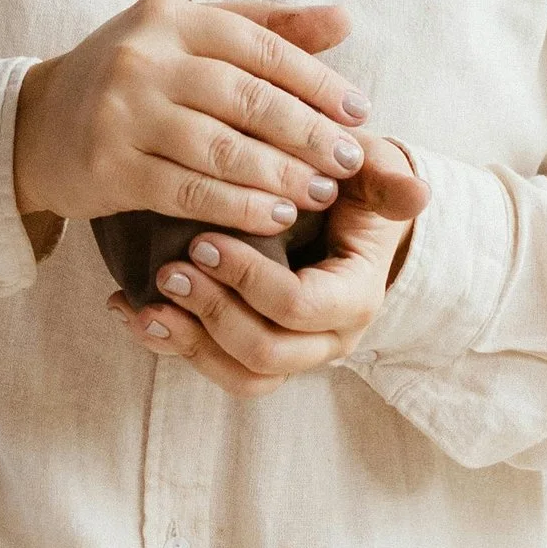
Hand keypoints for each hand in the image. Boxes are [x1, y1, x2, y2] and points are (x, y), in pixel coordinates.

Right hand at [11, 0, 367, 242]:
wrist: (34, 126)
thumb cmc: (130, 80)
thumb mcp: (187, 38)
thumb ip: (264, 30)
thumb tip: (344, 20)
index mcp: (171, 18)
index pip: (261, 47)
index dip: (317, 81)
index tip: (358, 112)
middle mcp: (143, 58)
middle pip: (246, 98)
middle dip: (307, 133)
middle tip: (349, 161)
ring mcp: (121, 113)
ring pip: (221, 149)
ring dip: (280, 176)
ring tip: (320, 193)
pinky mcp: (107, 167)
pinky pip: (188, 191)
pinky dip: (238, 207)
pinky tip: (274, 218)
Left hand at [114, 140, 430, 398]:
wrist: (344, 209)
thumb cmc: (353, 182)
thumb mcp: (373, 172)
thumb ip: (388, 180)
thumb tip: (416, 192)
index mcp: (354, 295)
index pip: (298, 306)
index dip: (248, 281)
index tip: (203, 241)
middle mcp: (327, 336)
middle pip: (266, 354)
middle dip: (211, 315)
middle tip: (169, 271)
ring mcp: (291, 349)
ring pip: (240, 375)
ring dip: (187, 344)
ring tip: (142, 306)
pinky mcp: (255, 349)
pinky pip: (216, 368)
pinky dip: (170, 345)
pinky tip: (129, 310)